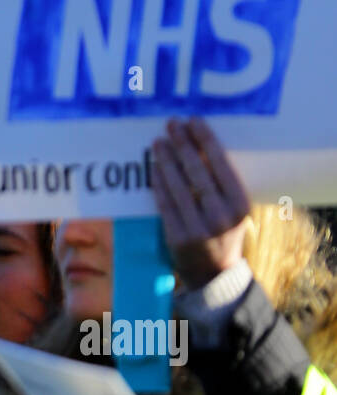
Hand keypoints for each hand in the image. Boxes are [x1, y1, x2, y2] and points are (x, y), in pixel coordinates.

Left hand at [151, 117, 251, 289]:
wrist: (214, 273)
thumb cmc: (225, 233)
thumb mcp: (234, 209)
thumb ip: (223, 185)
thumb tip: (202, 147)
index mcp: (240, 204)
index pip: (220, 164)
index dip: (205, 140)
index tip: (194, 121)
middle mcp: (221, 215)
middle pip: (196, 171)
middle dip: (183, 144)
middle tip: (172, 124)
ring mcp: (198, 228)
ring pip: (178, 186)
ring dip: (166, 160)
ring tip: (159, 142)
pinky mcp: (177, 237)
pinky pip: (165, 204)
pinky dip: (159, 183)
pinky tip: (154, 167)